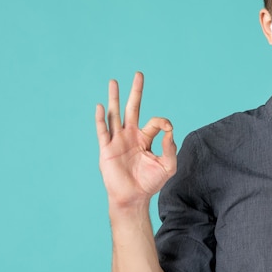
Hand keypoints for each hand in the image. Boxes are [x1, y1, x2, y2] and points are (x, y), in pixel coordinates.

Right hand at [95, 72, 176, 208]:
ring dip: (115, 98)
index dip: (163, 123)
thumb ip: (170, 148)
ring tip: (113, 82)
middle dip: (136, 92)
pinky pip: (103, 131)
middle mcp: (131, 135)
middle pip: (133, 108)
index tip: (168, 129)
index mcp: (145, 138)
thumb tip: (169, 131)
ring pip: (115, 114)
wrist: (133, 198)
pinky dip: (101, 118)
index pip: (155, 122)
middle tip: (139, 74)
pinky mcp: (107, 149)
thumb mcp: (167, 166)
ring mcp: (118, 140)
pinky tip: (101, 106)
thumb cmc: (150, 183)